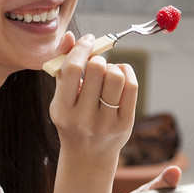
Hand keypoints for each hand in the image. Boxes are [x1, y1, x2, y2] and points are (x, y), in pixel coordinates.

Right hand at [48, 33, 136, 162]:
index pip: (72, 69)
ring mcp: (105, 123)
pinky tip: (120, 76)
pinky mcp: (124, 124)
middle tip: (96, 65)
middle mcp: (83, 119)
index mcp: (62, 110)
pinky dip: (126, 73)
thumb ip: (63, 67)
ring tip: (107, 74)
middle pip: (97, 68)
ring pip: (116, 76)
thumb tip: (70, 36)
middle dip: (98, 59)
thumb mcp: (61, 98)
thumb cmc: (72, 119)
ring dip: (112, 67)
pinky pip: (131, 86)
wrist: (88, 156)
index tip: (87, 40)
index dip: (82, 48)